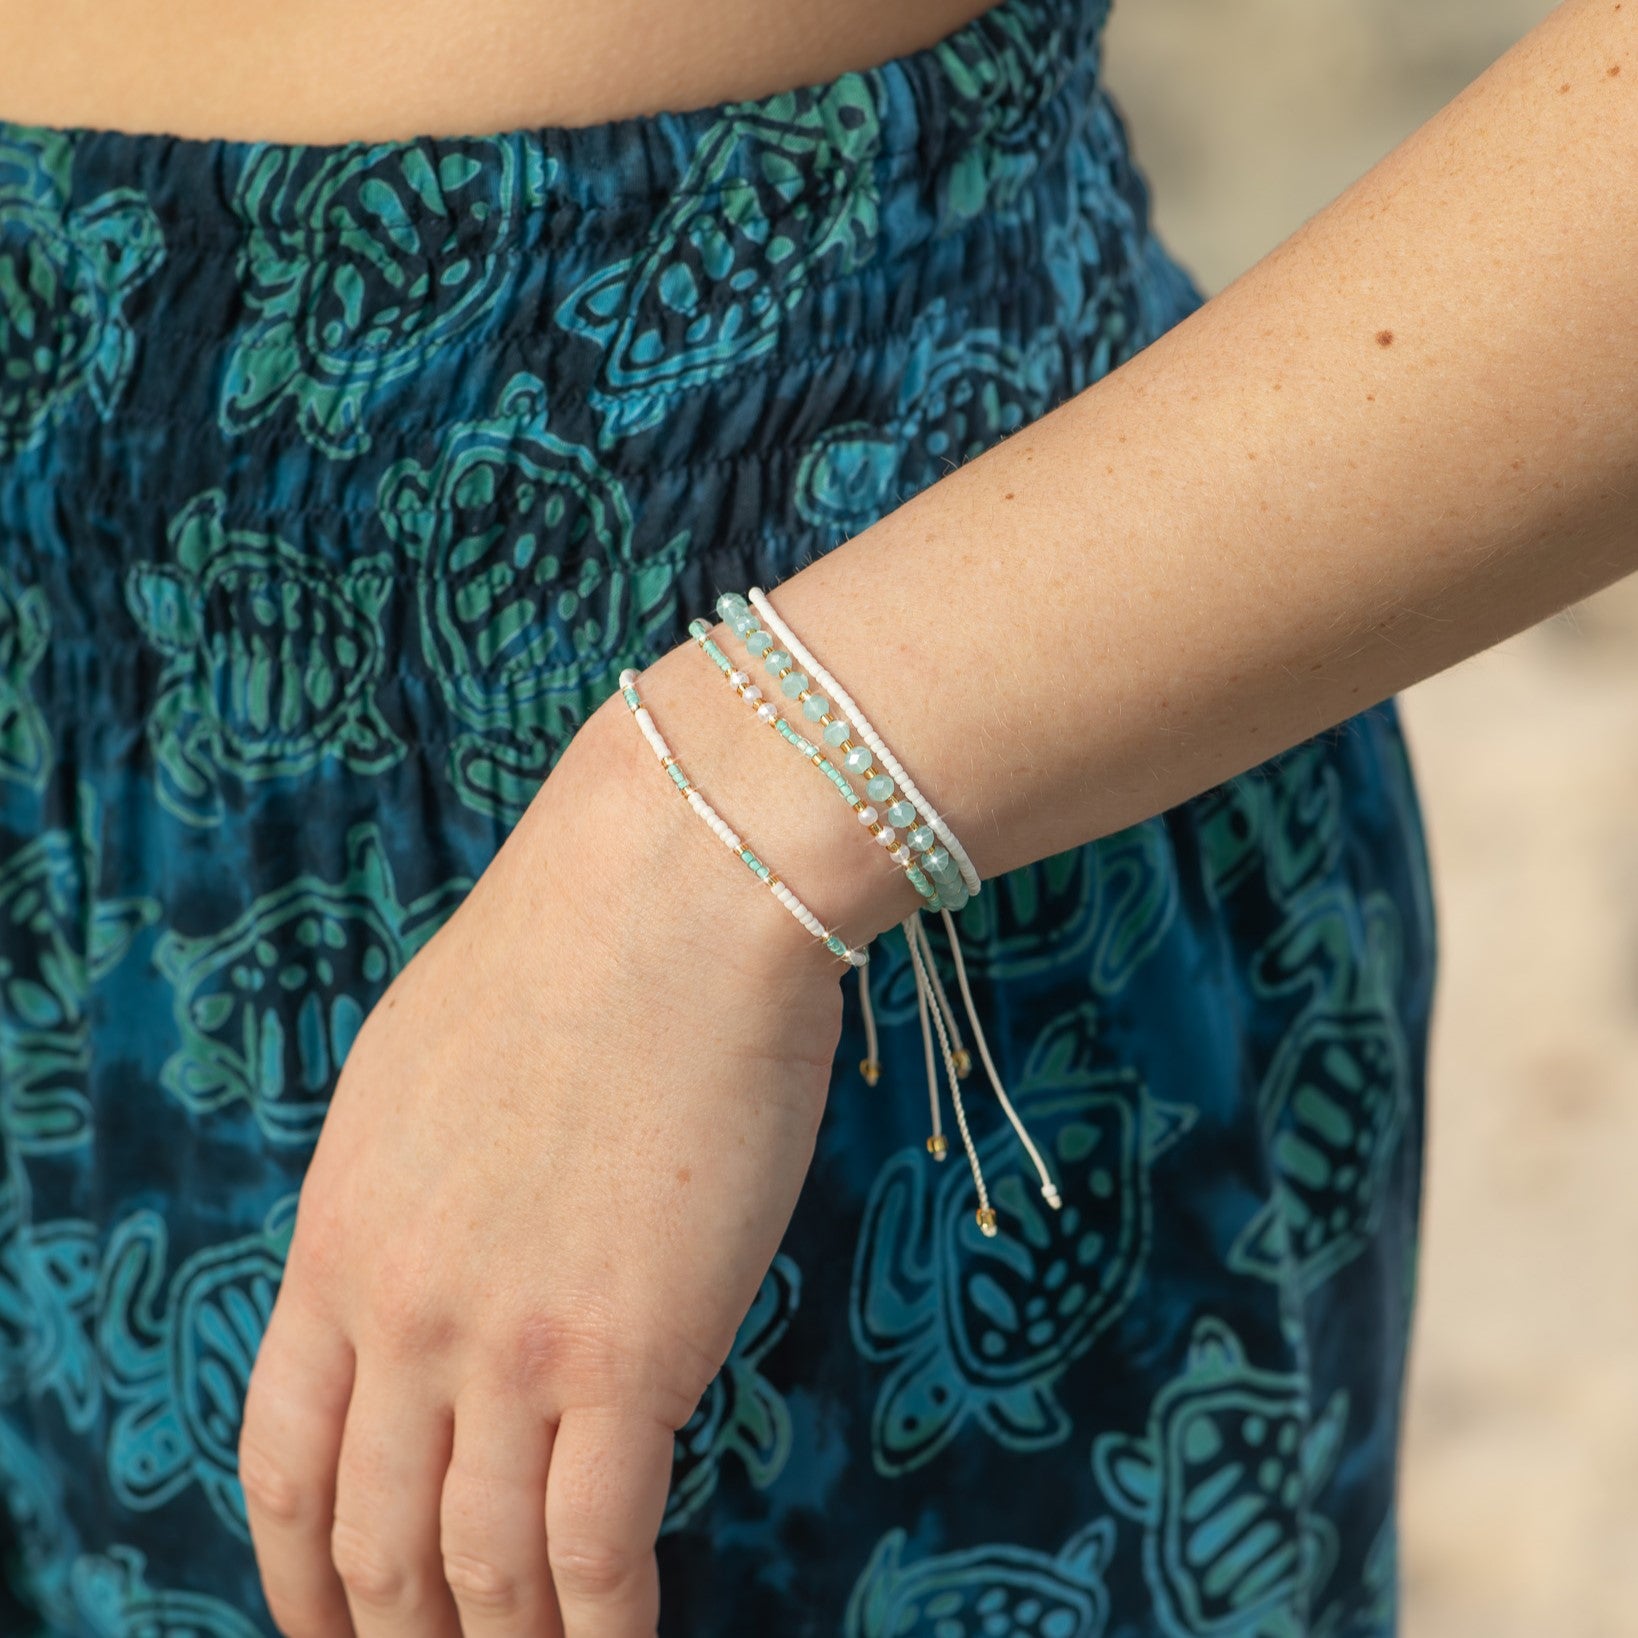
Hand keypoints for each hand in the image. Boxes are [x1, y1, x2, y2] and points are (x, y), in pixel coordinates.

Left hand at [236, 683, 850, 1637]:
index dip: (297, 1570)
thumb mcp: (419, 1069)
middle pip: (373, 1536)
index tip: (329, 1622)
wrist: (672, 896)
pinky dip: (605, 1628)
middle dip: (399, 1632)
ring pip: (482, 1566)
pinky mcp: (632, 1358)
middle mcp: (403, 1314)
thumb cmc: (567, 950)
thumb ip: (403, 1193)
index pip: (282, 1458)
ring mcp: (511, 1344)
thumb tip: (428, 1271)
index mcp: (339, 1239)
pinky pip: (601, 1549)